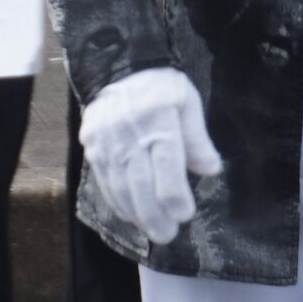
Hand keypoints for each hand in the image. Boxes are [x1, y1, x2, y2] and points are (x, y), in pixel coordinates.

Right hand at [79, 67, 222, 244]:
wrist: (116, 66)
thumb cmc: (160, 86)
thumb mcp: (187, 101)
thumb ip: (197, 138)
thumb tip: (210, 170)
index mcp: (158, 119)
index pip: (166, 166)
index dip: (176, 196)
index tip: (185, 214)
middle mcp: (129, 132)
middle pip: (141, 182)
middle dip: (155, 214)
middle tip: (167, 235)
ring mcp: (106, 141)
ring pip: (120, 185)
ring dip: (136, 213)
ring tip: (151, 231)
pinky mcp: (92, 145)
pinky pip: (104, 180)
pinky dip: (117, 201)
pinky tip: (130, 215)